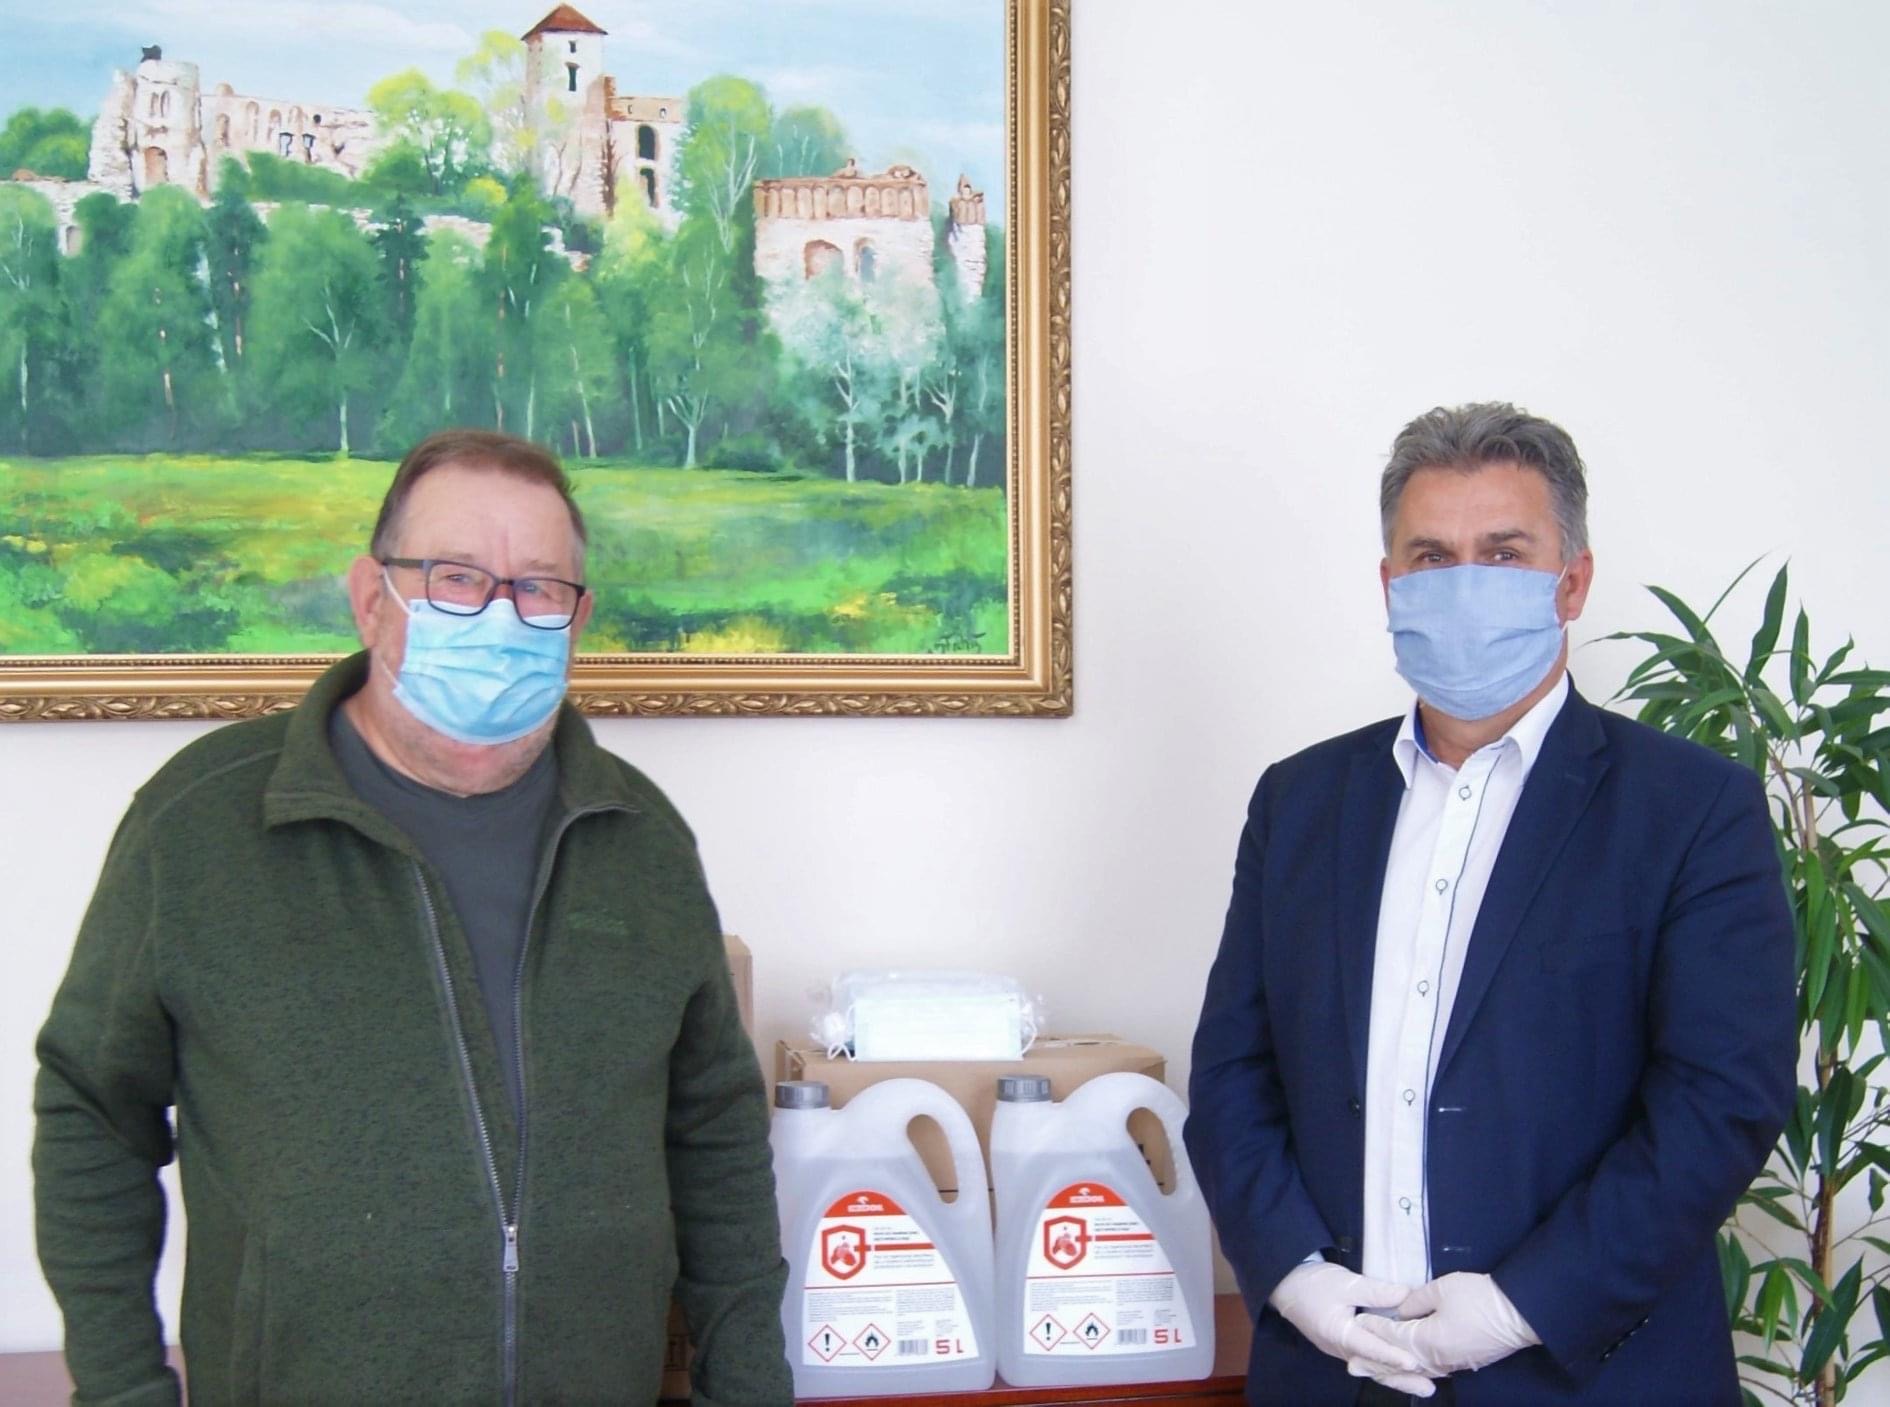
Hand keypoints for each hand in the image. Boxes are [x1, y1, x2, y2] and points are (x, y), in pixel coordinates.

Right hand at [1268, 1261, 1436, 1396]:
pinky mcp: (1344, 1346)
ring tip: (1423, 1385)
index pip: (1369, 1347)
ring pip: (1372, 1368)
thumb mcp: (1344, 1282)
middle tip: (1428, 1388)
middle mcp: (1340, 1348)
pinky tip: (1402, 1370)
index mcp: (1338, 1332)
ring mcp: (1341, 1349)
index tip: (1413, 1363)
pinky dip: (1386, 1367)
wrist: (1286, 1285)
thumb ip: (1375, 1291)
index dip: (1392, 1355)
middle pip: (1374, 1367)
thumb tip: (1407, 1295)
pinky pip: (1368, 1361)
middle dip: (1401, 1378)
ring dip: (1396, 1377)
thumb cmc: (1314, 1283)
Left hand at [1355, 1271, 1539, 1376]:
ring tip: (1376, 1371)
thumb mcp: (1442, 1290)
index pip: (1393, 1338)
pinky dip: (1416, 1370)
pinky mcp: (1465, 1362)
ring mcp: (1453, 1364)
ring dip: (1395, 1371)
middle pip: (1401, 1362)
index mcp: (1428, 1341)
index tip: (1357, 1325)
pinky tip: (1410, 1368)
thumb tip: (1401, 1310)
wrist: (1520, 1313)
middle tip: (1353, 1366)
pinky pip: (1433, 1369)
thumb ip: (1415, 1301)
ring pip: (1417, 1370)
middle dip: (1377, 1363)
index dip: (1375, 1331)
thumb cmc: (1480, 1298)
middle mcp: (1438, 1359)